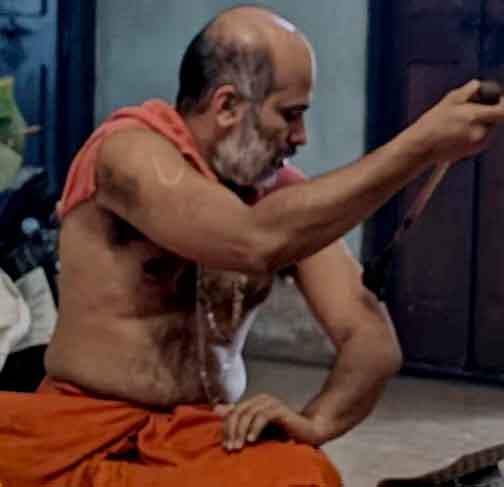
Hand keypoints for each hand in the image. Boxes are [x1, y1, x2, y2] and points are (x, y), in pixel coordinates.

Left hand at [214, 394, 328, 450]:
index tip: (225, 446)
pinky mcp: (280, 409)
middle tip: (230, 448)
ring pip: (248, 413)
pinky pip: (263, 416)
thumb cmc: (282, 433)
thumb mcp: (257, 430)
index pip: (233, 412)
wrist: (307, 432)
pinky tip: (251, 440)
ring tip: (239, 447)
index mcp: (254, 402)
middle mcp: (261, 399)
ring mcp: (270, 402)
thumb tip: (216, 410)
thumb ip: (240, 421)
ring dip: (241, 431)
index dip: (227, 428)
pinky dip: (255, 428)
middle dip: (232, 430)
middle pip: (238, 411)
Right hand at [407, 79, 503, 164]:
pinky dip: (474, 133)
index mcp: (476, 117)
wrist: (422, 147)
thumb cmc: (432, 125)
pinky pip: (481, 138)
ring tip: (458, 125)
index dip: (503, 103)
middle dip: (486, 113)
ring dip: (479, 123)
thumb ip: (468, 90)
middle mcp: (480, 132)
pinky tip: (457, 134)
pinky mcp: (473, 151)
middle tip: (467, 112)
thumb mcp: (449, 100)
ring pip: (488, 128)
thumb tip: (478, 85)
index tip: (498, 100)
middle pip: (495, 119)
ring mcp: (478, 143)